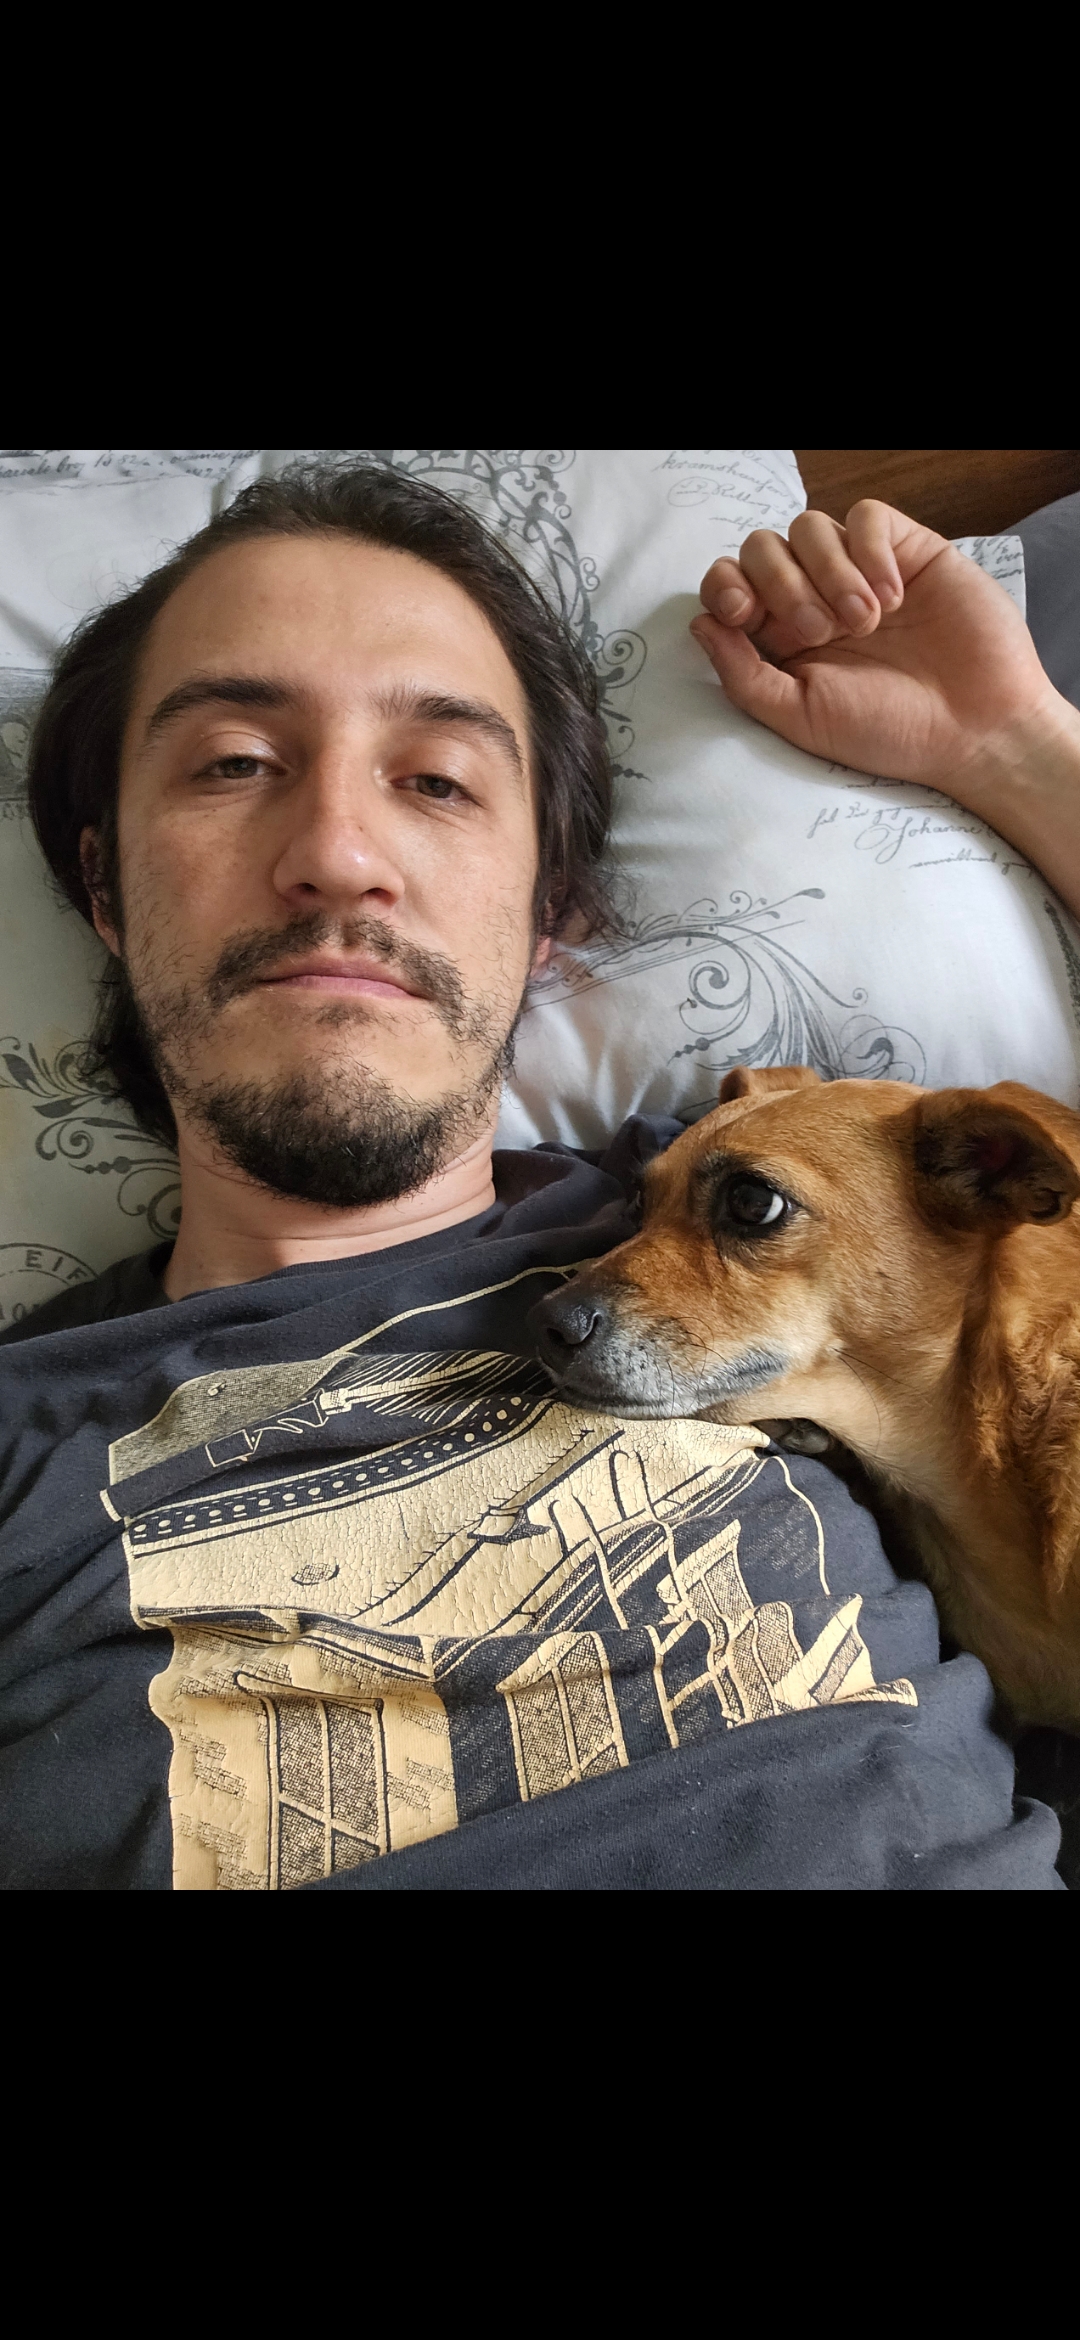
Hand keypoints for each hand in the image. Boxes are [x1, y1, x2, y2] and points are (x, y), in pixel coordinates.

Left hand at [689, 500, 1070, 806]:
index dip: (726, 586)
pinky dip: (869, 551)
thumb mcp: (801, 717)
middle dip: (781, 585)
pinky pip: (867, 517)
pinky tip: (893, 596)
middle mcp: (816, 598)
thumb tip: (698, 624)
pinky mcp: (907, 551)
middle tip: (822, 632)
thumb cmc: (889, 733)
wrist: (974, 730)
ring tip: (866, 622)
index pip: (729, 584)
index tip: (745, 616)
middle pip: (762, 547)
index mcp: (782, 639)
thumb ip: (743, 676)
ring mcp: (860, 571)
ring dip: (829, 572)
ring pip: (810, 527)